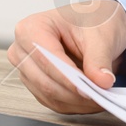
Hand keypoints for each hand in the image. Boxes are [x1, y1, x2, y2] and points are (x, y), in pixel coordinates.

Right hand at [7, 0, 125, 113]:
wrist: (97, 25)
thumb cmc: (93, 21)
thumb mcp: (100, 35)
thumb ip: (99, 59)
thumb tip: (102, 81)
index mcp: (32, 27)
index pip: (46, 58)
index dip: (67, 77)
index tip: (88, 90)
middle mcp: (23, 49)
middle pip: (45, 81)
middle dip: (74, 92)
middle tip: (100, 96)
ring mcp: (27, 69)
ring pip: (49, 95)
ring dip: (76, 102)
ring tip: (100, 98)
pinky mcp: (36, 84)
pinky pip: (53, 102)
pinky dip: (73, 105)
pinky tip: (90, 100)